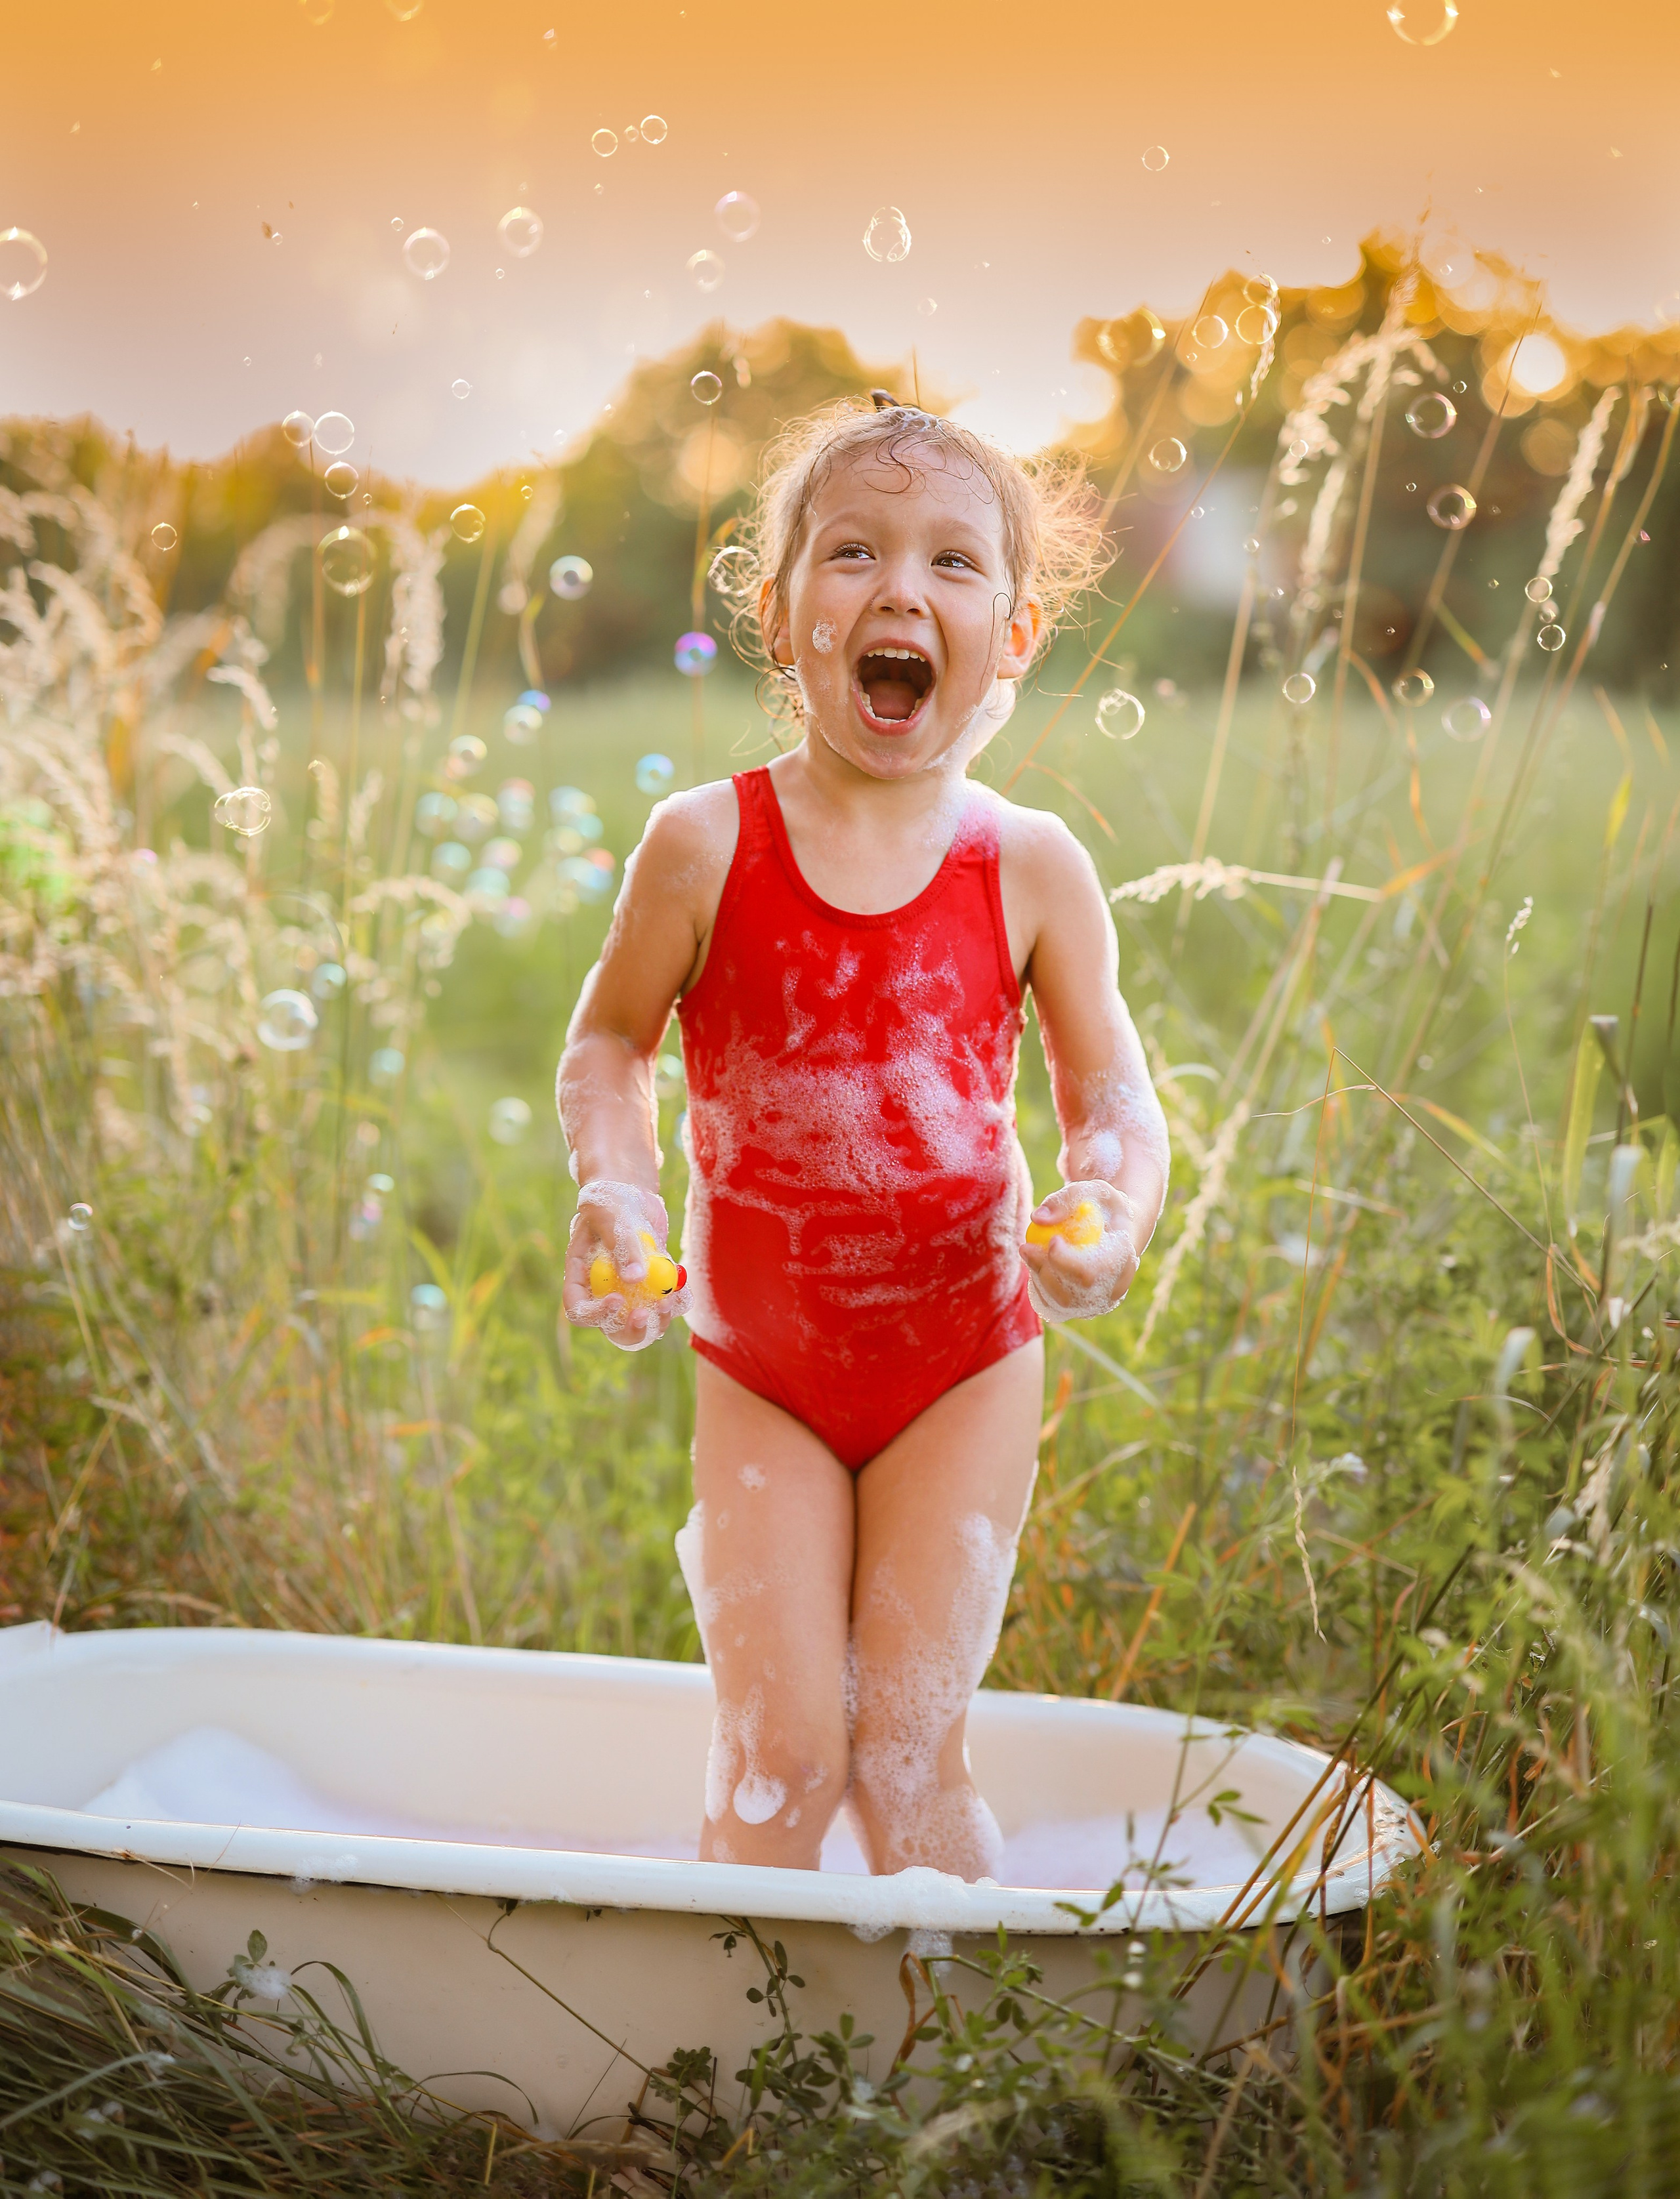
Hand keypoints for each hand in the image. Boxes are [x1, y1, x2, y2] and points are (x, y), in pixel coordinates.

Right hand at [561, 1179, 688, 1352]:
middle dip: (630, 1329)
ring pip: (641, 1323)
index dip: (595, 1314)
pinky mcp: (651, 1287)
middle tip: (645, 1315)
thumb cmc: (612, 1201)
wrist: (632, 1194)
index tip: (616, 1300)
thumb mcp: (612, 1216)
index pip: (578, 1308)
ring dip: (657, 1320)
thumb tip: (635, 1279)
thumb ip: (622, 1245)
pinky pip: (662, 1307)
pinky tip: (683, 1290)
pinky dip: (676, 1303)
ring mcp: (628, 1292)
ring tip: (672, 1299)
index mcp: (581, 1276)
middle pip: (611, 1327)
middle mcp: (602, 1290)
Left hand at [1020, 1179, 1140, 1324]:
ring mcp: (1101, 1302)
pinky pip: (1057, 1306)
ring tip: (1028, 1251)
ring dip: (1038, 1278)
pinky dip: (1040, 1287)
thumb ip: (1066, 1199)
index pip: (1093, 1271)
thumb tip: (1037, 1218)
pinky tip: (1035, 1264)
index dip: (1067, 1261)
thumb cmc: (1105, 1207)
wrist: (1119, 1228)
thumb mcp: (1092, 1191)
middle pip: (1075, 1292)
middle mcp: (1116, 1287)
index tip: (1052, 1240)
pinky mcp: (1085, 1307)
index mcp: (1125, 1260)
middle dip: (1044, 1270)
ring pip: (1062, 1303)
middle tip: (1026, 1247)